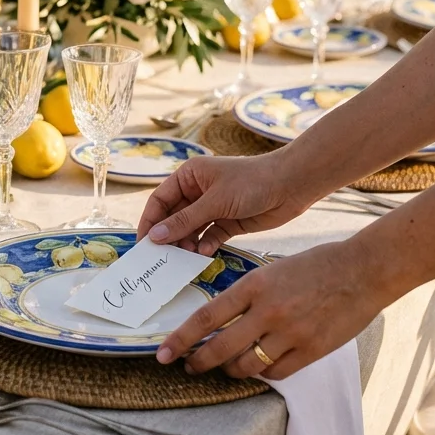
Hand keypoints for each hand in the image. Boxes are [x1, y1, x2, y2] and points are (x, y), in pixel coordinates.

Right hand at [137, 151, 310, 254]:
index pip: (160, 200)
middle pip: (173, 217)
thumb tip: (155, 237)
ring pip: (190, 230)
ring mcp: (213, 207)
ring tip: (185, 258)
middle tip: (162, 258)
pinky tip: (205, 254)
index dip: (150, 221)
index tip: (143, 244)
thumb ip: (184, 221)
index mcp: (189, 176)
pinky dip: (205, 246)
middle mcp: (197, 191)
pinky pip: (209, 237)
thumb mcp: (215, 201)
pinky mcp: (228, 222)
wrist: (291, 185)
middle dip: (168, 236)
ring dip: (186, 244)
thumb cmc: (251, 182)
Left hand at [156, 240, 383, 378]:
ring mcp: (290, 334)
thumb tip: (222, 317)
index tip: (164, 352)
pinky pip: (275, 372)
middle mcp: (268, 311)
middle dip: (198, 361)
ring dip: (229, 369)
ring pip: (246, 365)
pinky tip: (255, 367)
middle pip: (220, 348)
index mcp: (254, 284)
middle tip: (187, 366)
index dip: (181, 338)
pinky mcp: (311, 351)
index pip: (207, 317)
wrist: (362, 271)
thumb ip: (248, 294)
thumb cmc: (316, 265)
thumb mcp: (272, 269)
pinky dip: (260, 372)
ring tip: (222, 367)